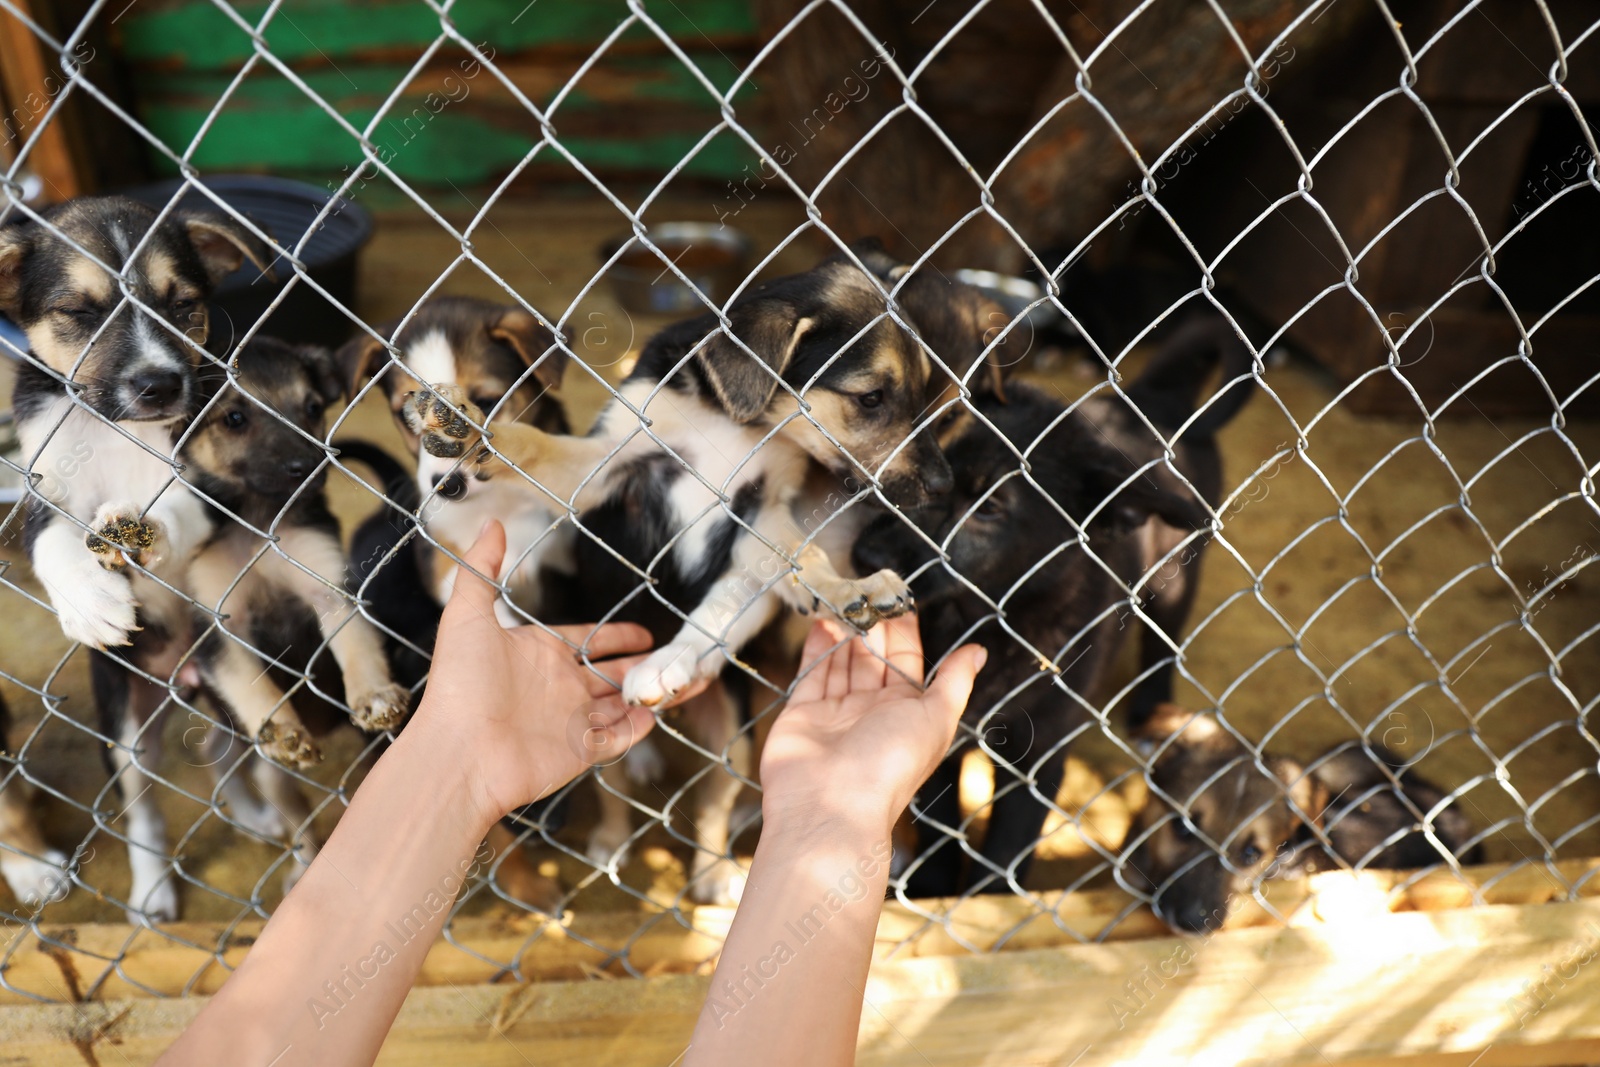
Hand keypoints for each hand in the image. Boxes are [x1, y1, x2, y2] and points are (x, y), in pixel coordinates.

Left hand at [407, 520, 658, 827]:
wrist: (459, 753)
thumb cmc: (459, 684)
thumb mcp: (466, 615)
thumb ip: (482, 569)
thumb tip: (492, 523)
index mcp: (537, 654)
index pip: (584, 640)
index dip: (613, 635)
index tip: (642, 633)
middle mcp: (557, 686)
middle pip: (608, 672)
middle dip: (639, 665)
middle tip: (669, 655)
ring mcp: (570, 720)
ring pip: (619, 704)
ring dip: (646, 692)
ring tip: (677, 681)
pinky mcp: (579, 752)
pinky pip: (617, 738)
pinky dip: (637, 727)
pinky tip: (656, 713)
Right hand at [759, 615, 985, 839]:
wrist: (830, 806)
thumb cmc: (890, 765)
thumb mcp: (935, 718)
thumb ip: (954, 681)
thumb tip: (978, 651)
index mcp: (907, 712)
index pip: (906, 660)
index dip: (904, 630)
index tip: (898, 595)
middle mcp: (872, 711)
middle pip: (873, 657)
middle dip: (871, 624)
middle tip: (866, 588)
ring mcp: (836, 712)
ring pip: (842, 661)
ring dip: (844, 630)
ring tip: (843, 596)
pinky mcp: (802, 713)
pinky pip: (812, 673)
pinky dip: (817, 647)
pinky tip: (822, 620)